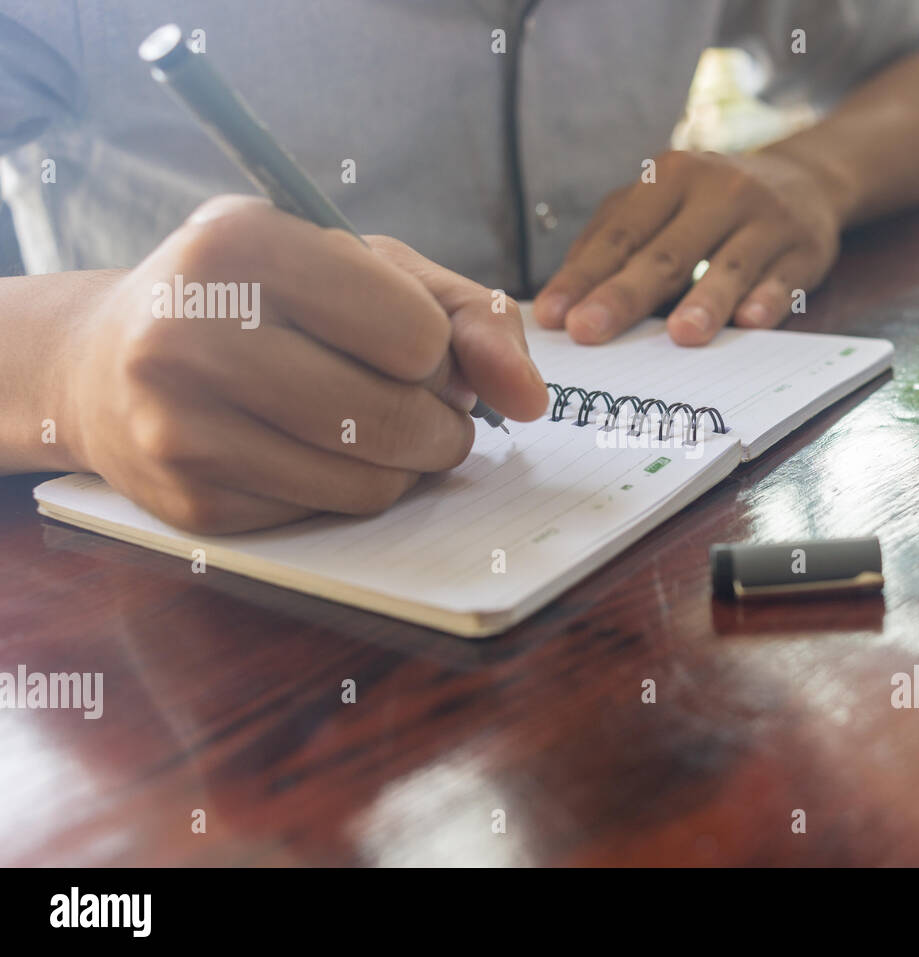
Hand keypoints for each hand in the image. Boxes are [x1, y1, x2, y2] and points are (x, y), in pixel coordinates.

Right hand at [65, 196, 547, 533]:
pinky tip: (311, 451)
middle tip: (422, 401)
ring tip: (374, 423)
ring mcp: (180, 427)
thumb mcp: (364, 269)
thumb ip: (470, 314)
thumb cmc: (265, 300)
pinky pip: (329, 516)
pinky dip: (349, 489)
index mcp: (239, 243)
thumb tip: (534, 401)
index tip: (412, 342)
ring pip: (373, 482)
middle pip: (397, 418)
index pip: (415, 333)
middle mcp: (190, 334)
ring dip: (406, 462)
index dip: (438, 350)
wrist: (109, 362)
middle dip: (439, 420)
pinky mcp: (190, 503)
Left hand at [534, 149, 841, 344]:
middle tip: (588, 331)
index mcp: (670, 177)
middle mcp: (719, 191)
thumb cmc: (708, 204)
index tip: (552, 316)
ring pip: (729, 267)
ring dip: (705, 303)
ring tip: (680, 336)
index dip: (583, 276)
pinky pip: (784, 280)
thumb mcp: (660, 203)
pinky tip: (750, 322)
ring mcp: (766, 220)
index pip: (619, 235)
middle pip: (665, 254)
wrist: (804, 179)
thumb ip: (612, 241)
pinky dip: (768, 300)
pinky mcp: (804, 249)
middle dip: (623, 296)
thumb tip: (560, 303)